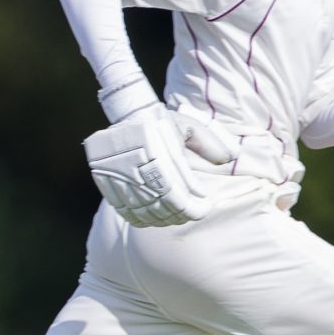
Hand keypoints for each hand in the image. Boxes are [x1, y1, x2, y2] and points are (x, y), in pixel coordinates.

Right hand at [83, 107, 233, 226]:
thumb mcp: (188, 125)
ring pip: (142, 211)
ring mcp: (116, 176)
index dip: (192, 208)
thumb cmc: (162, 123)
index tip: (205, 208)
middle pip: (159, 206)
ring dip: (163, 219)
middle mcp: (133, 166)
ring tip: (177, 216)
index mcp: (154, 153)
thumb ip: (209, 142)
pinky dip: (141, 219)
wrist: (127, 115)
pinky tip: (154, 218)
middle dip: (180, 215)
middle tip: (194, 213)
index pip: (175, 194)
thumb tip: (228, 159)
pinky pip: (124, 211)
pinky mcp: (105, 182)